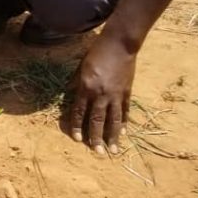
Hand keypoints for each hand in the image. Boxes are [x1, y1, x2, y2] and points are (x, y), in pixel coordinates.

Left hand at [68, 35, 135, 154]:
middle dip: (96, 137)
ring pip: (113, 120)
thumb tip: (70, 95)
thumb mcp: (80, 67)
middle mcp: (100, 94)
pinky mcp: (127, 92)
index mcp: (85, 87)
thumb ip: (75, 83)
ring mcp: (115, 95)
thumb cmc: (96, 53)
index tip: (77, 139)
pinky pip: (124, 111)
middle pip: (97, 120)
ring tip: (113, 149)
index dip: (77, 126)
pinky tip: (124, 133)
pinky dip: (124, 123)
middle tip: (97, 152)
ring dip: (113, 136)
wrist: (118, 45)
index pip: (79, 112)